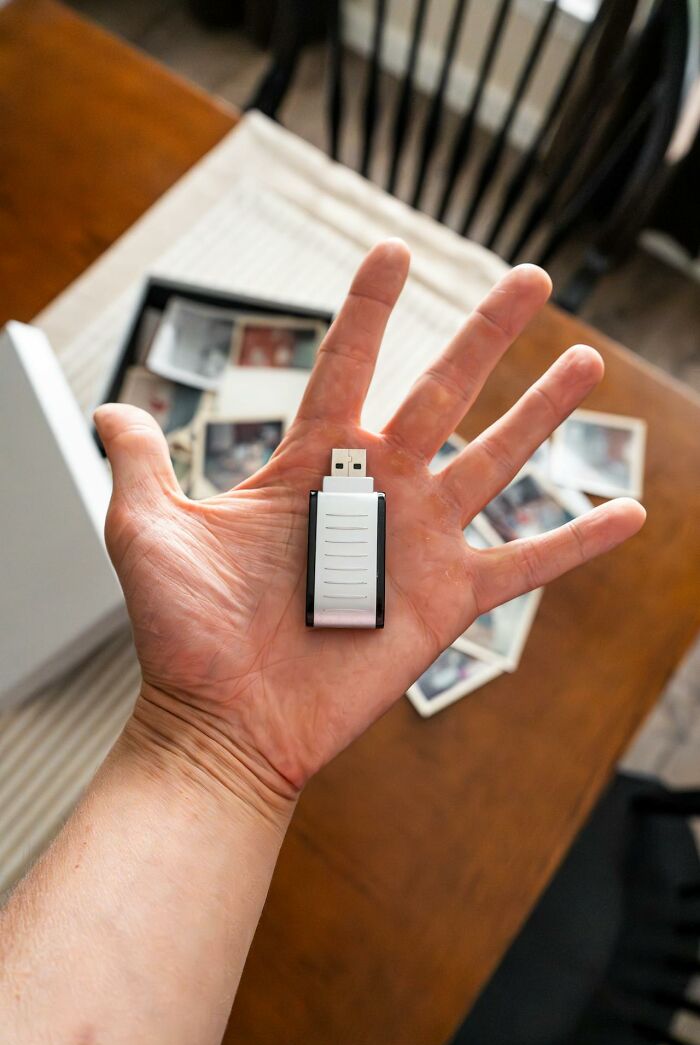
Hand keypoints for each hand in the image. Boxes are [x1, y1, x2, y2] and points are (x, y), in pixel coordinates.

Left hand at [95, 241, 644, 801]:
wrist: (223, 722)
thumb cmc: (184, 635)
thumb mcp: (148, 531)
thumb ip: (142, 463)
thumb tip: (113, 411)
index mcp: (309, 466)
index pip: (346, 364)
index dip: (369, 308)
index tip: (393, 251)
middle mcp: (373, 492)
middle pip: (442, 393)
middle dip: (487, 334)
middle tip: (530, 280)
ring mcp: (417, 542)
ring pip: (494, 462)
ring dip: (542, 413)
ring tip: (586, 363)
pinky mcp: (447, 599)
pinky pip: (526, 565)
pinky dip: (576, 541)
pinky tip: (629, 513)